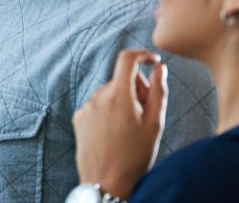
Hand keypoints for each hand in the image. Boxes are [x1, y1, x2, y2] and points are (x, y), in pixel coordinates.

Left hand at [72, 49, 168, 198]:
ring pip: (109, 93)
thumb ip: (158, 92)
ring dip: (122, 102)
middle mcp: (98, 97)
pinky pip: (97, 106)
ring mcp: (86, 107)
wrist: (107, 182)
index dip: (142, 55)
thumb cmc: (135, 156)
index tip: (153, 61)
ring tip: (129, 129)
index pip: (127, 59)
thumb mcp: (155, 124)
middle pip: (121, 80)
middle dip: (136, 89)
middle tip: (146, 114)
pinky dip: (108, 112)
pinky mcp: (78, 118)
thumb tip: (160, 68)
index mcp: (119, 96)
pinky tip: (114, 133)